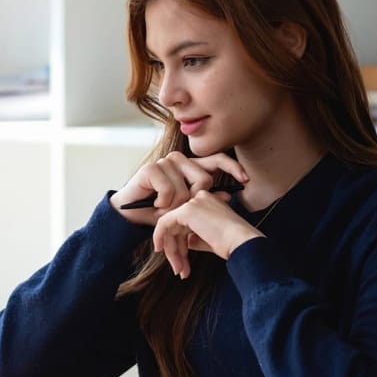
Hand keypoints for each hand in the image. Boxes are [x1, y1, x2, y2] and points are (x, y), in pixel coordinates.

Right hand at [110, 151, 247, 225]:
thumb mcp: (186, 208)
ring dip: (175, 205)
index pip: (217, 160)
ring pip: (185, 189)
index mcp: (191, 167)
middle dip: (194, 200)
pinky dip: (163, 203)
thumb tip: (229, 195)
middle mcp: (179, 160)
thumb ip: (206, 199)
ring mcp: (164, 162)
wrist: (131, 215)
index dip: (232, 168)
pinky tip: (155, 204)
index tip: (245, 180)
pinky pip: (169, 190)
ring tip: (164, 207)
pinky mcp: (151, 168)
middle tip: (180, 208)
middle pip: (204, 179)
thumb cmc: (158, 210)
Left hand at [152, 191, 261, 275]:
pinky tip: (160, 249)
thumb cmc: (232, 244)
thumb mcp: (209, 239)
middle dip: (176, 250)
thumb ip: (194, 237)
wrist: (242, 243)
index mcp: (208, 202)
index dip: (181, 242)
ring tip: (179, 269)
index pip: (186, 222)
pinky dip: (159, 236)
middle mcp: (200, 198)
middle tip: (180, 269)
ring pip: (170, 227)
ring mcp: (193, 203)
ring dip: (172, 251)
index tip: (181, 260)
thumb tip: (183, 242)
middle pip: (177, 225)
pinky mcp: (187, 210)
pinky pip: (164, 223)